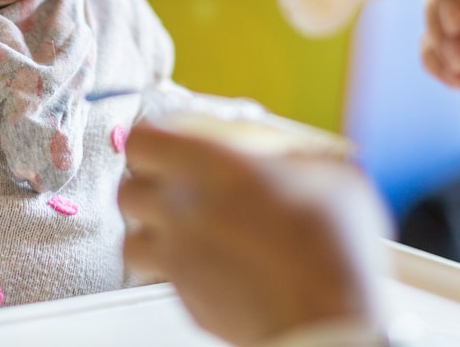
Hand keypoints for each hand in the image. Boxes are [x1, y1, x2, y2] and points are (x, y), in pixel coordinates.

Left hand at [120, 123, 389, 345]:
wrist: (325, 320)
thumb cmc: (331, 247)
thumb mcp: (331, 176)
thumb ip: (297, 157)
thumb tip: (292, 156)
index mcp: (210, 167)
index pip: (143, 141)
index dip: (152, 139)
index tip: (169, 140)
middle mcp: (181, 210)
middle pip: (128, 191)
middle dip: (146, 185)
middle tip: (174, 183)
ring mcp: (179, 260)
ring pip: (134, 239)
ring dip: (152, 229)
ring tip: (184, 226)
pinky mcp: (186, 300)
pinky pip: (164, 277)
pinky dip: (176, 268)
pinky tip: (208, 263)